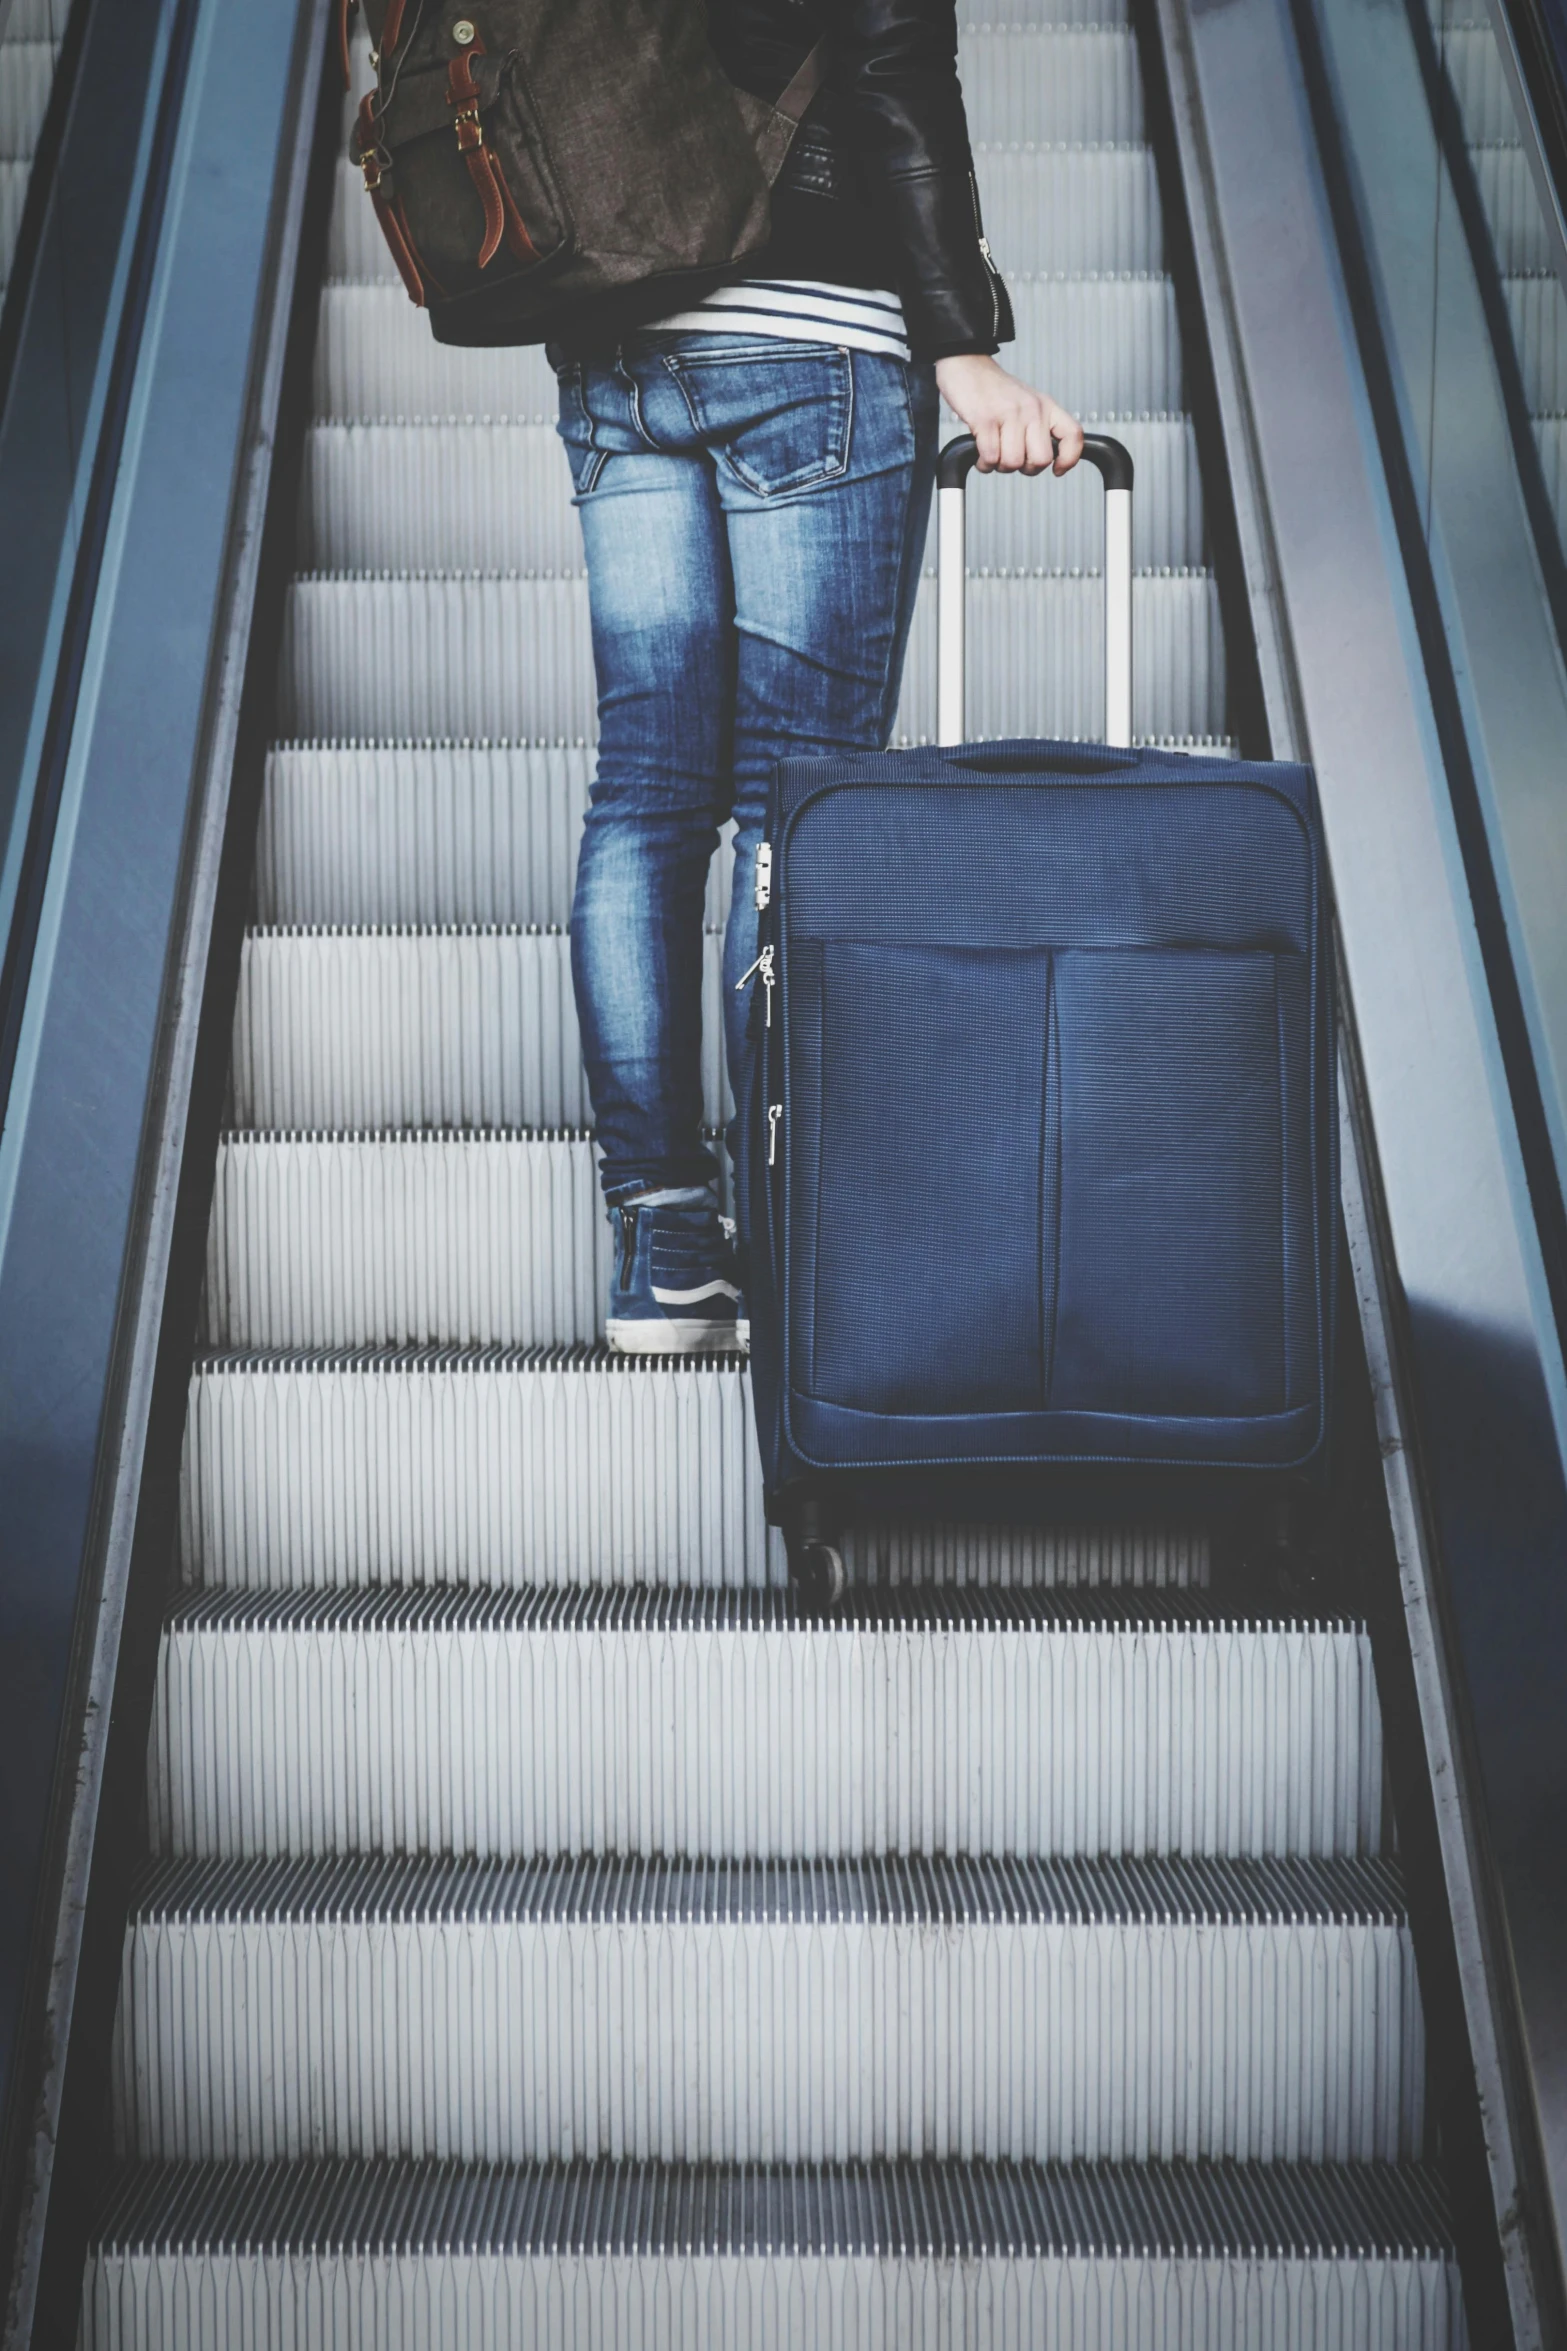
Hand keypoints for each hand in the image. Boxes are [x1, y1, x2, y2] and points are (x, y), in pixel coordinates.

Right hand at [934, 353, 1083, 475]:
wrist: (967, 365)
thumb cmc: (993, 390)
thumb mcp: (1026, 403)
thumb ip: (1039, 427)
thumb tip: (1046, 459)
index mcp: (1046, 405)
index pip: (1072, 435)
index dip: (1069, 459)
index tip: (1057, 470)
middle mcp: (1032, 409)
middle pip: (1041, 460)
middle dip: (1025, 468)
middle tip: (1013, 458)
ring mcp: (1009, 414)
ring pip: (1013, 463)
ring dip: (1000, 465)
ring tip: (994, 451)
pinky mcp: (985, 420)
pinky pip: (991, 458)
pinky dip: (984, 463)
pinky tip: (981, 453)